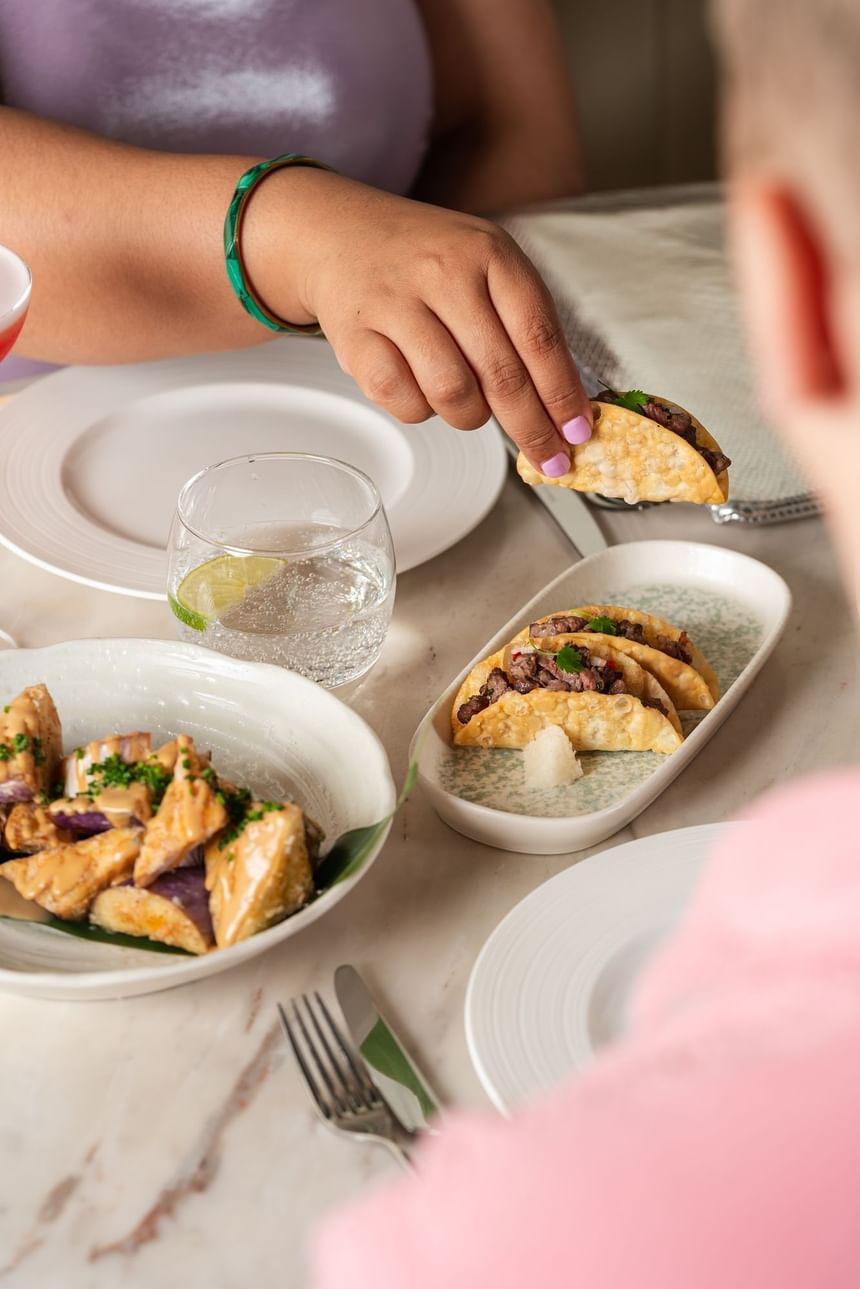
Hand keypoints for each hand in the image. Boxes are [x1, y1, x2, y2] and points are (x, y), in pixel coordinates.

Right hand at [247, 170, 592, 473]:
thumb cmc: (426, 260)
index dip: (562, 394)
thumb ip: (523, 325)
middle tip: (549, 460)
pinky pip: (402, 400)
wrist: (342, 234)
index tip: (577, 432)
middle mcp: (443, 274)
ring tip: (470, 406)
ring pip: (453, 394)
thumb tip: (563, 406)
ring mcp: (395, 304)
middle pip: (501, 375)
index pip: (539, 337)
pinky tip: (423, 392)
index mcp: (489, 254)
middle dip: (531, 429)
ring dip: (471, 417)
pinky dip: (421, 411)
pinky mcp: (355, 336)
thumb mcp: (485, 265)